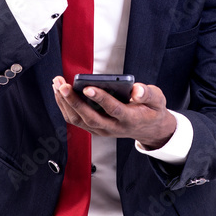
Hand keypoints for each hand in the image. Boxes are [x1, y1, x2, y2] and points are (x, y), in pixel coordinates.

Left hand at [51, 76, 175, 148]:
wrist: (148, 128)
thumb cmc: (151, 110)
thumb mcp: (157, 100)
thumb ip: (148, 94)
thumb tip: (136, 90)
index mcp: (130, 119)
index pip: (113, 109)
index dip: (100, 98)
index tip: (87, 87)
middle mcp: (114, 127)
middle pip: (90, 117)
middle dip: (74, 101)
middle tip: (63, 85)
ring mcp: (102, 130)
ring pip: (79, 120)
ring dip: (65, 103)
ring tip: (57, 84)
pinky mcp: (94, 129)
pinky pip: (76, 120)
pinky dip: (65, 106)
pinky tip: (60, 92)